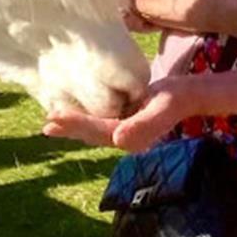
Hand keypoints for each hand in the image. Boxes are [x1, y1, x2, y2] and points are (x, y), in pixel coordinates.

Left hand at [41, 76, 202, 152]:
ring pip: (94, 130)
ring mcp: (125, 130)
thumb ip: (144, 126)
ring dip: (74, 126)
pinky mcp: (126, 121)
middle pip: (92, 134)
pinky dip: (84, 117)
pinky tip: (73, 111)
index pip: (97, 132)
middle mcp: (125, 138)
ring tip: (52, 121)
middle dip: (69, 128)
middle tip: (46, 123)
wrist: (190, 95)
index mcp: (131, 137)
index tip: (53, 119)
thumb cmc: (178, 98)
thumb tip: (117, 141)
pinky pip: (100, 121)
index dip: (75, 126)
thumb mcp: (163, 108)